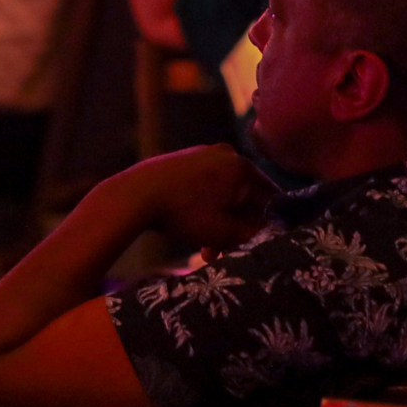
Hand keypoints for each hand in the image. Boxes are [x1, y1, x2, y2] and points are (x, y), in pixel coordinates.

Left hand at [110, 145, 274, 252]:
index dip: (267, 225)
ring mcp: (205, 154)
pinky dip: (206, 209)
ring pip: (224, 195)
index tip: (258, 245)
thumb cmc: (184, 213)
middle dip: (238, 228)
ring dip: (221, 224)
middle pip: (245, 197)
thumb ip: (252, 234)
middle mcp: (227, 155)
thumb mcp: (224, 231)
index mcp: (243, 167)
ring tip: (207, 250)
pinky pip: (207, 187)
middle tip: (227, 252)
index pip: (270, 199)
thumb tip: (267, 234)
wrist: (136, 195)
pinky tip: (195, 232)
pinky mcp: (186, 160)